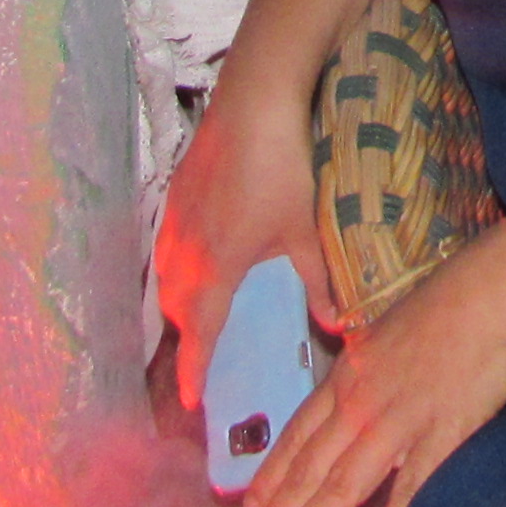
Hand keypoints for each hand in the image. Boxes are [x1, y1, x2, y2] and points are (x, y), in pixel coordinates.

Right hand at [155, 80, 340, 416]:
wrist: (252, 102)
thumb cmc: (280, 170)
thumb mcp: (305, 232)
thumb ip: (318, 283)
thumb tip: (337, 327)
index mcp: (214, 269)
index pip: (199, 336)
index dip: (194, 372)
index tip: (190, 404)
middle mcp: (184, 252)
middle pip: (177, 310)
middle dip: (188, 338)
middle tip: (204, 358)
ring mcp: (174, 221)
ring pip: (168, 279)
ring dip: (180, 303)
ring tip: (200, 314)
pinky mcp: (175, 194)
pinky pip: (168, 248)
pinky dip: (178, 268)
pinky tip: (198, 259)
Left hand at [237, 236, 505, 506]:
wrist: (489, 291)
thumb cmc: (444, 305)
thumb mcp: (383, 333)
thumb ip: (367, 369)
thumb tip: (357, 390)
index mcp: (346, 380)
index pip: (296, 439)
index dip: (271, 480)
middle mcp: (360, 405)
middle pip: (308, 470)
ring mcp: (398, 422)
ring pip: (342, 484)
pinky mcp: (442, 434)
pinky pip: (411, 486)